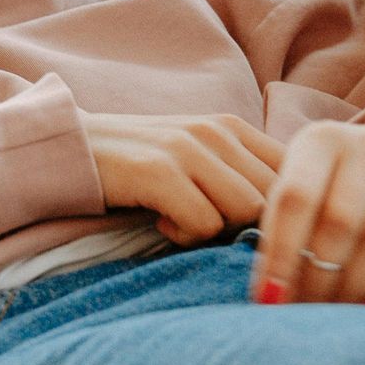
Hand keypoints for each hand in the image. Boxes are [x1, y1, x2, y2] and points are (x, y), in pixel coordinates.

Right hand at [81, 112, 283, 245]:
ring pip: (247, 210)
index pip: (296, 171)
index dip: (286, 210)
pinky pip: (205, 223)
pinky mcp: (159, 171)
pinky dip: (187, 236)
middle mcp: (217, 131)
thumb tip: (289, 220)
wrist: (69, 149)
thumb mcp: (197, 159)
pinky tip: (163, 224)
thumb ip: (240, 176)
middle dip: (253, 227)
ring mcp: (188, 149)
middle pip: (277, 197)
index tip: (253, 230)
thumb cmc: (137, 164)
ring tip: (186, 224)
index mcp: (232, 127)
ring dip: (220, 231)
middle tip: (214, 233)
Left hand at [251, 120, 364, 305]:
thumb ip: (282, 230)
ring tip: (334, 313)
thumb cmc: (334, 187)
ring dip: (354, 287)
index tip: (270, 299)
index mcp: (322, 139)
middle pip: (340, 222)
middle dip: (318, 277)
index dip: (281, 254)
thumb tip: (268, 297)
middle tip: (305, 312)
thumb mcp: (301, 190)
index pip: (296, 199)